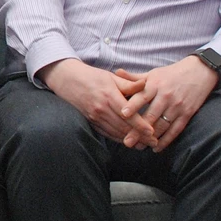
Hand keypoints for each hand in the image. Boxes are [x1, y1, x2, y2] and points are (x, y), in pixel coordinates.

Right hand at [40, 58, 154, 147]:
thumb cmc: (91, 76)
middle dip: (140, 136)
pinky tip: (128, 141)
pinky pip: (107, 133)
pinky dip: (118, 138)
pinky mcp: (90, 121)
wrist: (67, 80)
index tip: (153, 133)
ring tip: (144, 144)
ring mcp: (95, 117)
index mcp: (109, 96)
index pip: (128, 115)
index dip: (141, 125)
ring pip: (116, 132)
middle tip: (154, 142)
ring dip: (131, 140)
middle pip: (124, 127)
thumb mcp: (111, 76)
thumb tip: (145, 84)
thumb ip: (128, 84)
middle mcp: (101, 109)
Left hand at [115, 58, 219, 151]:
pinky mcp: (187, 114)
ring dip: (151, 138)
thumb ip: (134, 78)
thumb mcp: (153, 73)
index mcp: (155, 85)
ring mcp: (177, 106)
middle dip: (138, 130)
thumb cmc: (171, 74)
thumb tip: (116, 72)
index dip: (133, 105)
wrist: (200, 72)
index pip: (141, 96)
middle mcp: (166, 96)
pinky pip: (176, 129)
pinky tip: (157, 148)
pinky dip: (167, 140)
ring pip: (162, 125)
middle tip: (127, 141)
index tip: (123, 114)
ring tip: (139, 147)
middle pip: (151, 115)